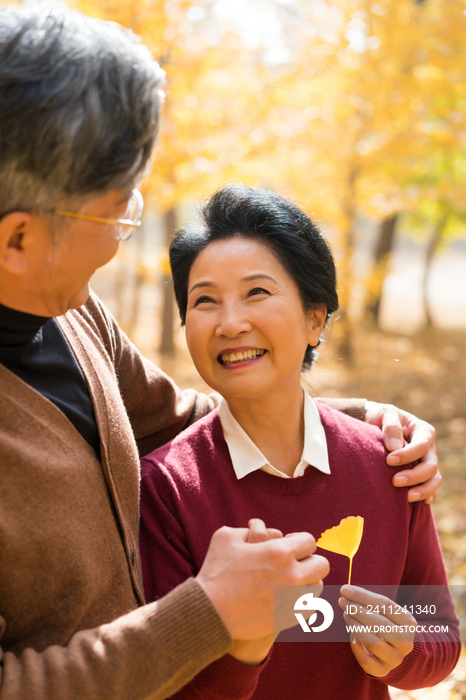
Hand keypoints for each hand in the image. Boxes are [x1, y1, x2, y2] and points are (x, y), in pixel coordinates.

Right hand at [196, 521, 328, 639]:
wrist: (210, 612)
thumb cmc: (216, 571)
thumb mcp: (226, 537)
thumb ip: (246, 528)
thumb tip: (255, 529)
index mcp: (280, 553)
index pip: (310, 541)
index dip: (300, 540)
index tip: (291, 544)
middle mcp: (292, 576)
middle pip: (322, 564)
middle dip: (310, 560)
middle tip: (296, 562)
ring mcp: (292, 600)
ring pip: (319, 587)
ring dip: (308, 581)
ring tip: (293, 580)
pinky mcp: (288, 618)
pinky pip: (311, 608)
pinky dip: (304, 601)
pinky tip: (290, 597)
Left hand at [339, 585, 415, 676]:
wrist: (393, 651)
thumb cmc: (384, 623)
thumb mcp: (383, 611)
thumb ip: (368, 600)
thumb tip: (346, 590)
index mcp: (409, 623)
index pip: (385, 605)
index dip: (363, 596)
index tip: (345, 590)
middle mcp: (405, 643)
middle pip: (380, 624)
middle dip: (358, 610)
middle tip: (342, 601)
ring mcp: (395, 659)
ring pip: (373, 642)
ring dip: (356, 626)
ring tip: (346, 614)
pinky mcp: (382, 670)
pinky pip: (367, 661)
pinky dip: (357, 648)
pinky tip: (352, 637)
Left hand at [364, 401, 440, 503]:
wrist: (375, 425)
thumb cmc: (381, 417)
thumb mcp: (385, 413)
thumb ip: (390, 425)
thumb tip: (394, 446)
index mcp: (423, 431)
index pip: (422, 446)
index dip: (408, 455)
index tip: (389, 460)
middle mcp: (429, 449)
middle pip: (431, 467)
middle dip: (414, 476)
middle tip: (395, 482)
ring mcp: (426, 463)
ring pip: (434, 480)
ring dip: (423, 491)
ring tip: (406, 498)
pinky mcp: (421, 475)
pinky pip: (431, 489)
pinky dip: (427, 497)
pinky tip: (418, 503)